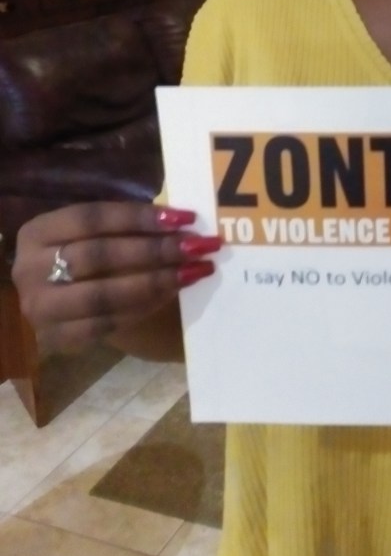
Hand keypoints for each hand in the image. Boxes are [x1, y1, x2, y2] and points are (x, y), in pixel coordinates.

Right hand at [11, 203, 219, 356]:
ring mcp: (39, 308)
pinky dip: (144, 308)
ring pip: (103, 295)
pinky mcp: (55, 339)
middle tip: (198, 246)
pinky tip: (173, 293)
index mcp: (38, 231)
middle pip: (99, 255)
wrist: (65, 300)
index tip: (185, 217)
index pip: (92, 217)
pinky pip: (106, 324)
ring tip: (195, 270)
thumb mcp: (99, 232)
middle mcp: (28, 269)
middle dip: (155, 250)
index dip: (139, 216)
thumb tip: (182, 218)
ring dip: (156, 281)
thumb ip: (129, 224)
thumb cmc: (90, 254)